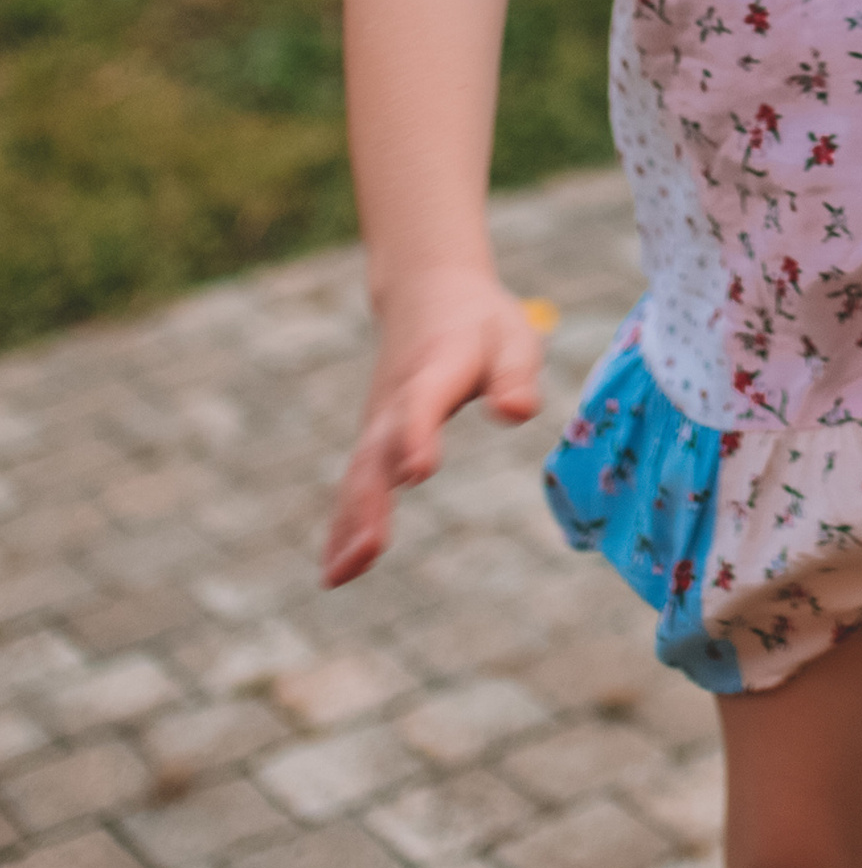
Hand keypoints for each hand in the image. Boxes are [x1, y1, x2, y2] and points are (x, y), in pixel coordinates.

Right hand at [323, 267, 547, 585]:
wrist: (427, 292)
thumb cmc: (480, 324)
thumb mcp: (512, 336)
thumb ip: (515, 375)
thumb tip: (518, 413)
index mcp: (436, 369)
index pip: (422, 403)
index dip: (418, 435)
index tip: (419, 471)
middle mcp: (396, 400)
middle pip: (379, 452)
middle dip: (371, 502)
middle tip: (368, 551)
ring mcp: (377, 422)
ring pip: (359, 475)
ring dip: (350, 524)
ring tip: (341, 575)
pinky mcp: (374, 439)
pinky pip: (355, 484)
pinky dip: (343, 525)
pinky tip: (337, 572)